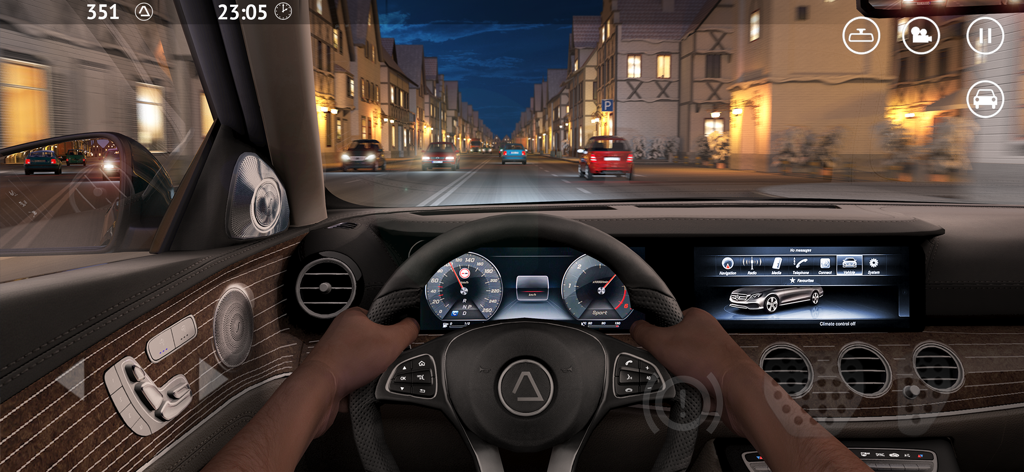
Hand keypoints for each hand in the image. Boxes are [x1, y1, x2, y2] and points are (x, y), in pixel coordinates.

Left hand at [303, 307, 417, 434]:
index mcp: (354, 316)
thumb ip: (409, 329)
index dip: (394, 330)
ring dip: (374, 371)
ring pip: (368, 361)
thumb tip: (415, 325)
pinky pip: (358, 376)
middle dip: (384, 355)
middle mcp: (343, 332)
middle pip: (377, 341)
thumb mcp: (392, 340)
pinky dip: (364, 382)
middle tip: (384, 360)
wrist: (321, 390)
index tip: (398, 340)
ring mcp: (337, 352)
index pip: (383, 317)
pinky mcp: (335, 371)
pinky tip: (363, 385)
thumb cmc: (346, 362)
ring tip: (372, 374)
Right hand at [630, 307, 760, 435]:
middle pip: (672, 345)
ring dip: (676, 375)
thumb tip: (634, 328)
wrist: (735, 391)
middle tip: (665, 364)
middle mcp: (706, 334)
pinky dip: (686, 387)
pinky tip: (688, 389)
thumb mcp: (660, 341)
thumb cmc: (709, 361)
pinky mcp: (715, 375)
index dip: (655, 333)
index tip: (650, 344)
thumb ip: (642, 332)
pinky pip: (692, 381)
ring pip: (682, 365)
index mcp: (696, 317)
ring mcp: (712, 355)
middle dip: (665, 359)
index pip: (666, 320)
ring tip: (680, 378)